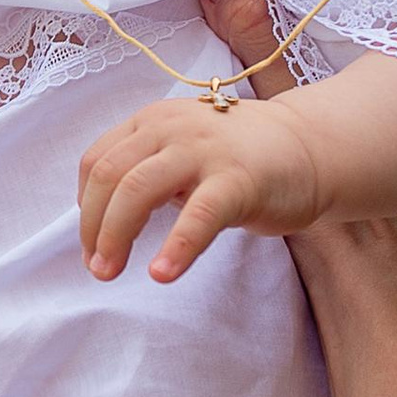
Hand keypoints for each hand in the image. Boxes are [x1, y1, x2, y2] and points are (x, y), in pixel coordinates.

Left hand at [69, 0, 306, 282]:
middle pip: (110, 175)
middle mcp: (171, 128)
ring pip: (138, 189)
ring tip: (109, 272)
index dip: (86, 206)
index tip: (92, 241)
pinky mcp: (238, 180)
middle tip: (96, 268)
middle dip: (93, 227)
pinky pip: (198, 217)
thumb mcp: (182, 150)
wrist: (310, 147)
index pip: (98, 160)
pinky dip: (176, 248)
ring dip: (115, 236)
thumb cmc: (240, 158)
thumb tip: (104, 220)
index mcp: (152, 121)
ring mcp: (204, 151)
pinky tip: (163, 274)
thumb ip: (146, 170)